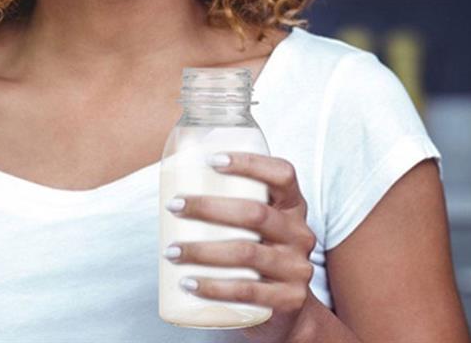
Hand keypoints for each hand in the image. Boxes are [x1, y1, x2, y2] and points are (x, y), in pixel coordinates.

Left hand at [164, 152, 316, 342]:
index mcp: (293, 205)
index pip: (282, 174)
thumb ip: (233, 200)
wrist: (291, 309)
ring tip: (171, 251)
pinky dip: (213, 287)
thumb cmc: (260, 250)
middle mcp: (299, 233)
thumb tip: (174, 178)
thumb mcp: (259, 223)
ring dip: (202, 251)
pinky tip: (189, 283)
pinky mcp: (288, 299)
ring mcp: (297, 268)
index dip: (249, 163)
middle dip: (209, 207)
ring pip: (247, 253)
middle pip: (256, 213)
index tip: (210, 160)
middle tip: (174, 206)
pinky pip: (246, 291)